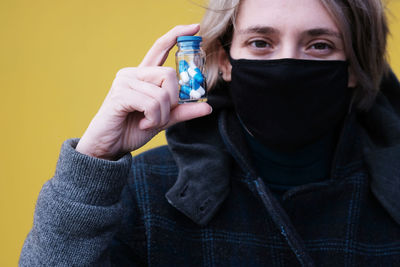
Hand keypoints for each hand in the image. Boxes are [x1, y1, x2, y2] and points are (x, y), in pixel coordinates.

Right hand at [76, 24, 211, 159]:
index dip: (176, 35)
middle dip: (172, 100)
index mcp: (143, 75)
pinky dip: (153, 118)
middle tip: (160, 115)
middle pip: (169, 74)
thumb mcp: (163, 119)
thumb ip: (182, 111)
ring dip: (161, 115)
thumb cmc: (132, 129)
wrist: (109, 147)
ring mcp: (124, 82)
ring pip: (162, 93)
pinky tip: (142, 123)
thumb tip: (207, 107)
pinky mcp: (120, 95)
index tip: (195, 28)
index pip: (160, 48)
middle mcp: (133, 73)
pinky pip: (151, 103)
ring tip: (148, 122)